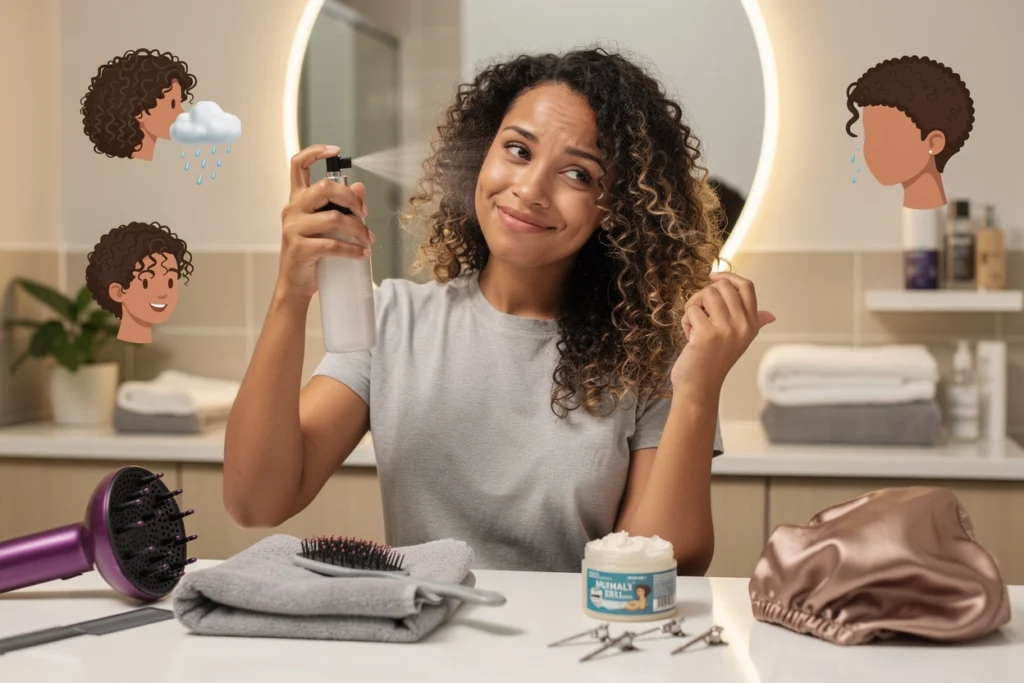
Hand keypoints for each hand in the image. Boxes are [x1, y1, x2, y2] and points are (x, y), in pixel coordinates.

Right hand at [275, 144, 373, 301]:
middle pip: (324, 188)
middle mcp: (293, 209)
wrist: (295, 283)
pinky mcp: (301, 248)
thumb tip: (361, 187)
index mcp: (297, 200)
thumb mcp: (325, 227)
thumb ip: (341, 206)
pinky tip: (362, 254)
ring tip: (368, 239)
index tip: (335, 150)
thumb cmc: (311, 253)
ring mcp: (294, 228)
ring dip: (358, 229)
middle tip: (364, 214)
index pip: (298, 165)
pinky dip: (353, 249)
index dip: (315, 152)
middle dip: (351, 199)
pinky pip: (333, 244)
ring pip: (334, 218)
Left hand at [670, 271, 774, 398]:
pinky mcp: (707, 333)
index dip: (728, 276)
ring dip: (693, 307)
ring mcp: (727, 329)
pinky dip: (685, 321)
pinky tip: (689, 336)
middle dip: (705, 295)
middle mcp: (743, 325)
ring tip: (695, 326)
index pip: (747, 287)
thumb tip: (770, 315)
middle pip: (723, 286)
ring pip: (706, 294)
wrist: (699, 387)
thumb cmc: (713, 362)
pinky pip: (691, 309)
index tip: (713, 277)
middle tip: (699, 313)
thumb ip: (753, 324)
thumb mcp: (738, 341)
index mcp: (752, 324)